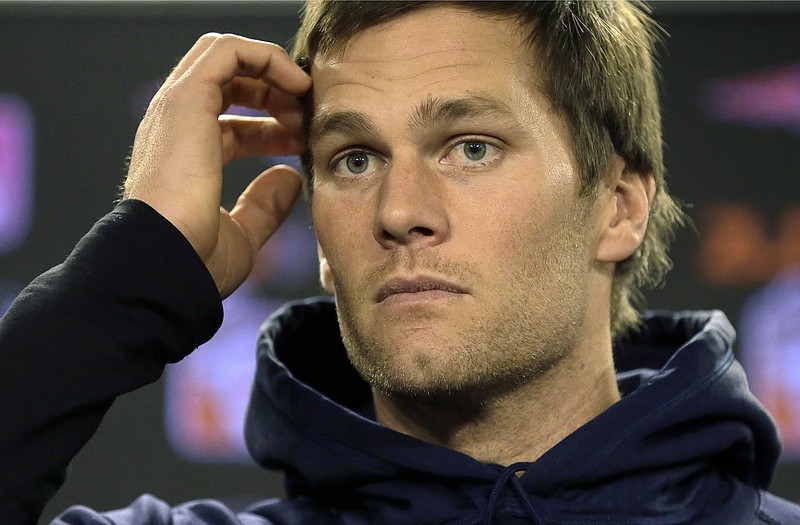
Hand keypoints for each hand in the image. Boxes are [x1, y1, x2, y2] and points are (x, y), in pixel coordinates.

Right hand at [122, 33, 310, 297]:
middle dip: (275, 95)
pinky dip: (266, 57)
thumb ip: (265, 205)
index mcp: (186, 158)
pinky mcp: (186, 97)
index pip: (231, 125)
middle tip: (307, 118)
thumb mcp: (243, 234)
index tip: (302, 142)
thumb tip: (290, 179)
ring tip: (304, 96)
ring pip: (227, 59)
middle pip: (230, 86)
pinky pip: (227, 51)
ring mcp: (177, 108)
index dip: (272, 128)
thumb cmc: (197, 258)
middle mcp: (177, 127)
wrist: (168, 260)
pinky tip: (295, 84)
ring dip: (272, 72)